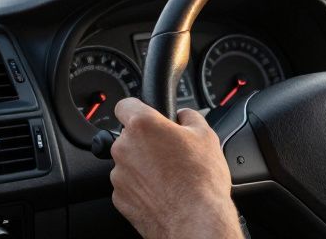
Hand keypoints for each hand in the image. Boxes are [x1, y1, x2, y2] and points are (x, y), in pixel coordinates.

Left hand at [110, 98, 242, 238]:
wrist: (195, 220)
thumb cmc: (200, 179)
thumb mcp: (206, 135)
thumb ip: (189, 117)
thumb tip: (184, 115)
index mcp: (143, 126)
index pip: (125, 105)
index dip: (137, 108)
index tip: (145, 115)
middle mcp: (125, 148)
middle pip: (129, 137)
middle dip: (146, 142)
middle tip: (169, 152)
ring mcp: (119, 175)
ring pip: (129, 162)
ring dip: (143, 166)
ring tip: (169, 176)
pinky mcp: (120, 198)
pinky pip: (129, 186)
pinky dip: (141, 187)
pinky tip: (163, 192)